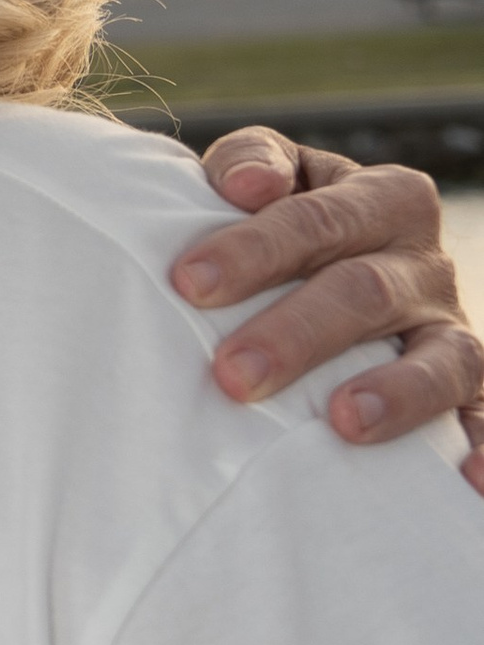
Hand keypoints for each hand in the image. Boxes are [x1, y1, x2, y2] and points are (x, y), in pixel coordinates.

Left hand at [172, 129, 483, 496]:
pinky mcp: (472, 393)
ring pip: (439, 360)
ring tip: (344, 422)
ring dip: (396, 393)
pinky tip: (469, 482)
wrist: (343, 276)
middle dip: (297, 334)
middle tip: (232, 375)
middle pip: (365, 292)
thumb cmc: (287, 233)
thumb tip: (248, 185)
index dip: (254, 249)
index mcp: (381, 199)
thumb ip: (252, 162)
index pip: (317, 219)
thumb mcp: (276, 180)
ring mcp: (452, 331)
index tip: (189, 283)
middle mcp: (425, 263)